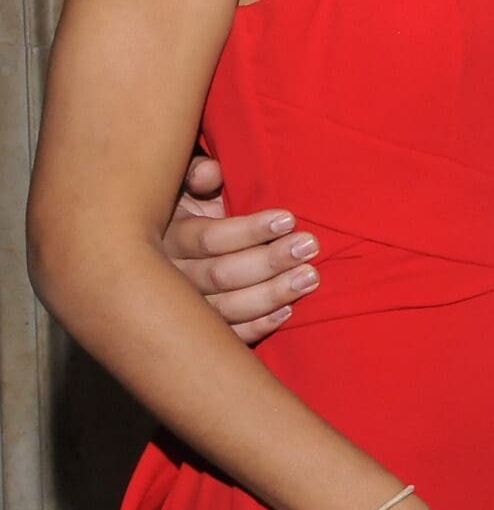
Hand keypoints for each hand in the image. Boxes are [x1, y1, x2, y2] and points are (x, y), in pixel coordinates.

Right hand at [161, 155, 317, 343]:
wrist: (169, 246)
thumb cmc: (192, 206)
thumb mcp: (188, 185)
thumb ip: (196, 174)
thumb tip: (210, 173)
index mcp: (168, 237)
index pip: (207, 239)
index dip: (248, 230)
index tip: (289, 219)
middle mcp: (170, 277)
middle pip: (219, 275)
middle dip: (268, 260)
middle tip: (309, 246)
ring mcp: (183, 308)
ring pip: (225, 309)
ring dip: (271, 294)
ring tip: (310, 277)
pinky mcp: (199, 330)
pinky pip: (227, 335)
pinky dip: (256, 326)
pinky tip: (287, 313)